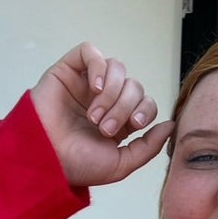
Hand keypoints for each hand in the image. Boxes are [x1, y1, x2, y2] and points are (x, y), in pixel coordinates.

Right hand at [29, 42, 173, 188]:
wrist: (46, 160)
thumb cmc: (79, 166)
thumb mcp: (122, 163)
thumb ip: (149, 146)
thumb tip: (170, 124)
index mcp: (119, 120)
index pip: (146, 102)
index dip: (144, 110)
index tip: (132, 127)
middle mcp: (105, 99)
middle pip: (134, 85)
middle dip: (124, 107)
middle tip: (105, 128)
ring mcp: (87, 84)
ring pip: (116, 69)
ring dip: (111, 93)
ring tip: (95, 116)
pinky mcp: (68, 70)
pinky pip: (90, 52)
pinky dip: (97, 67)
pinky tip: (93, 88)